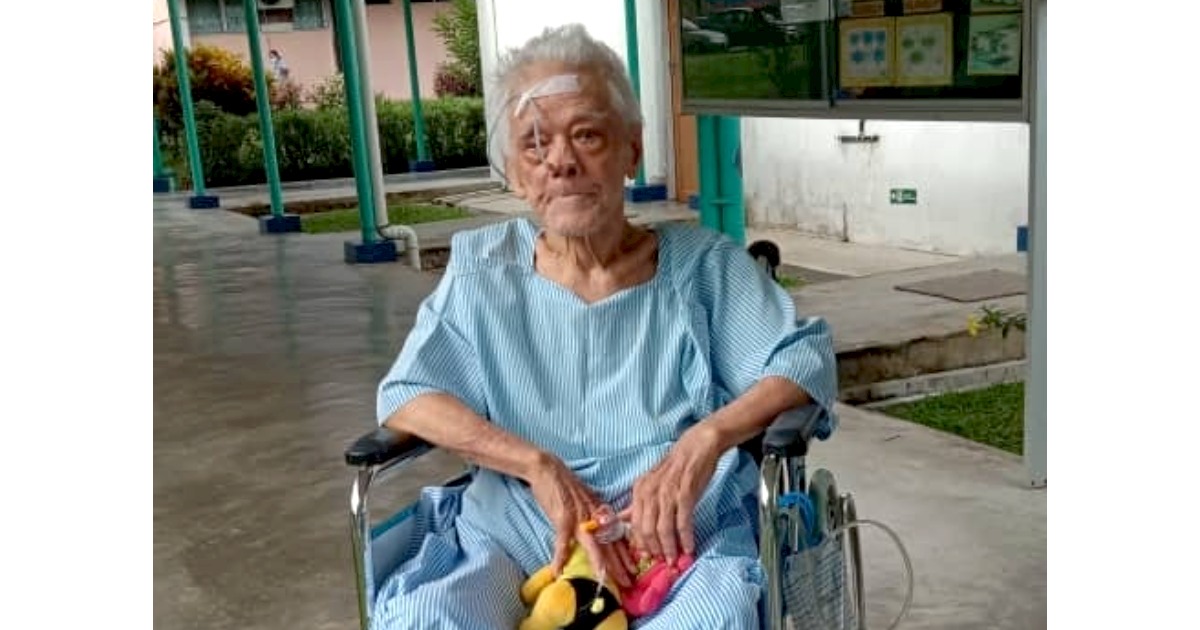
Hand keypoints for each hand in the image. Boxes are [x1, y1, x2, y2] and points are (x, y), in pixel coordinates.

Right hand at [526, 454, 636, 587]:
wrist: (548, 468)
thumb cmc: (566, 484)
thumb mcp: (587, 499)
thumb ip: (595, 514)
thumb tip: (602, 527)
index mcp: (601, 513)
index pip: (617, 536)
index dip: (626, 554)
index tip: (634, 569)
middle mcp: (594, 516)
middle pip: (610, 544)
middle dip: (619, 565)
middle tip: (628, 582)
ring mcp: (579, 517)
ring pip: (592, 544)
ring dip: (599, 562)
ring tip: (604, 578)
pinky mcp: (563, 517)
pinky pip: (563, 540)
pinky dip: (560, 556)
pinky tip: (558, 570)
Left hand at [621, 424, 721, 564]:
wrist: (697, 446)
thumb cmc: (676, 467)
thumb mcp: (652, 484)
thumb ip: (638, 503)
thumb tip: (623, 520)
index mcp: (640, 490)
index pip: (634, 524)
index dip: (641, 543)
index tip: (648, 556)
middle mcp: (650, 492)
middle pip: (647, 529)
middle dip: (655, 549)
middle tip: (664, 561)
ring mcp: (668, 493)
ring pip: (664, 529)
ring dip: (670, 548)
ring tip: (675, 559)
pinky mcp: (686, 493)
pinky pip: (683, 522)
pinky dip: (686, 538)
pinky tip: (689, 548)